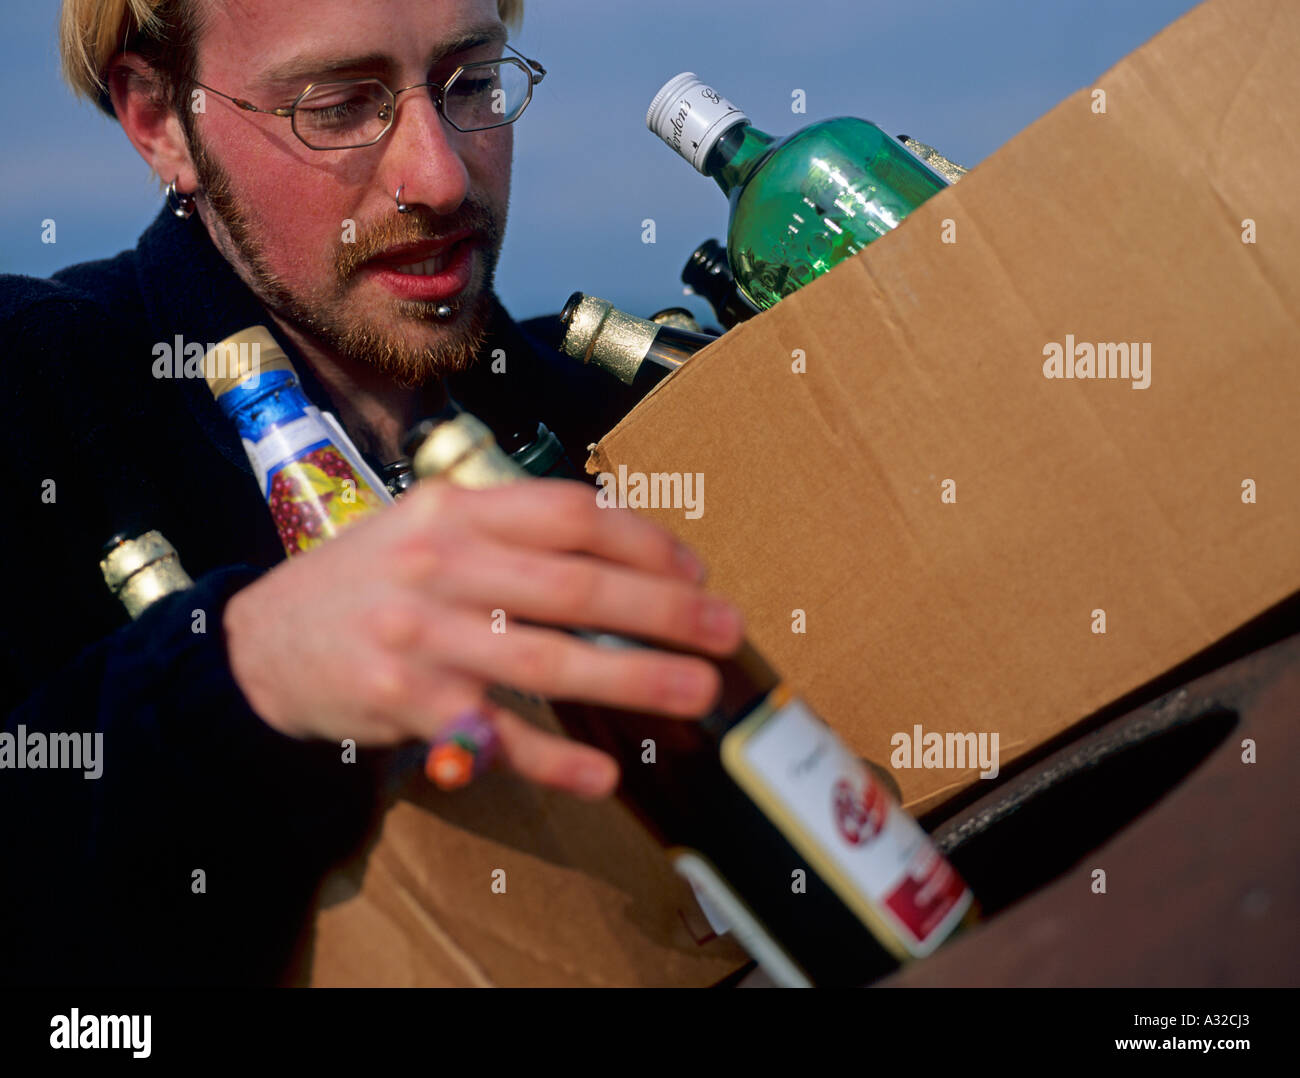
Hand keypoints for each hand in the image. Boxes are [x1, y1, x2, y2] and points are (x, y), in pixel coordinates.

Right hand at [222, 479, 744, 798]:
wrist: (261, 644)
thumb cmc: (367, 580)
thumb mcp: (425, 525)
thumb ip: (508, 526)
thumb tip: (617, 544)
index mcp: (454, 510)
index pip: (569, 513)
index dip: (644, 539)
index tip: (693, 568)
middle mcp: (439, 565)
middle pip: (574, 584)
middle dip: (663, 608)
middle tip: (724, 629)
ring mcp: (422, 637)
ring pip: (547, 659)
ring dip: (632, 677)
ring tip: (694, 691)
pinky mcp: (407, 704)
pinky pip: (495, 736)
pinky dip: (552, 758)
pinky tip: (601, 773)